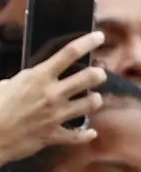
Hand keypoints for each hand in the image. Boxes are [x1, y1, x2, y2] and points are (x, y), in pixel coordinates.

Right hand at [0, 31, 106, 154]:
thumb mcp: (5, 84)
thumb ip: (26, 80)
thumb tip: (34, 79)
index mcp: (38, 77)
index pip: (69, 53)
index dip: (88, 42)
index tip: (99, 37)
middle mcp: (52, 93)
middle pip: (90, 77)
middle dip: (99, 74)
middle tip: (99, 74)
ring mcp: (55, 115)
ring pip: (92, 103)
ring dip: (95, 101)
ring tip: (93, 99)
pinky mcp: (54, 134)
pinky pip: (79, 135)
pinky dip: (86, 134)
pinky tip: (90, 132)